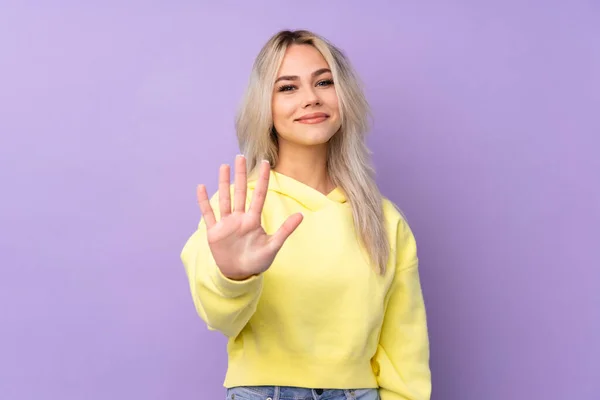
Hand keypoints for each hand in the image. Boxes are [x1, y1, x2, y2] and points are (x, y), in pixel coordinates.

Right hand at [196, 155, 303, 279]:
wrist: (239, 275)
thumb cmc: (257, 261)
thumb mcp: (273, 246)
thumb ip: (285, 230)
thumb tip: (301, 215)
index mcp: (253, 220)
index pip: (258, 195)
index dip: (262, 179)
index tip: (265, 162)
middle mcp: (240, 218)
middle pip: (240, 192)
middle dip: (241, 174)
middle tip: (241, 156)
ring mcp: (226, 224)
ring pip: (225, 199)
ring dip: (224, 183)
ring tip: (224, 166)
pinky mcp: (214, 232)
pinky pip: (208, 214)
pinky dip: (204, 202)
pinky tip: (201, 187)